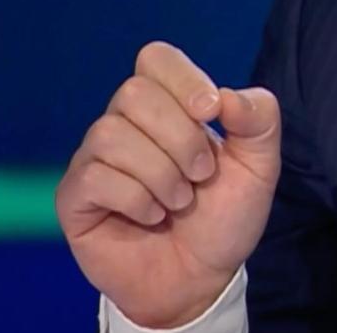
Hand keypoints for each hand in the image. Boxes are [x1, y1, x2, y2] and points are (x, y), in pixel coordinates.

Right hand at [56, 41, 281, 327]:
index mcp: (166, 105)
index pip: (156, 58)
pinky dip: (136, 200)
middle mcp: (124, 123)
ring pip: (111, 134)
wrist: (201, 278)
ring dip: (160, 174)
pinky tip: (151, 217)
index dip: (184, 80)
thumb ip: (259, 119)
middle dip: (179, 137)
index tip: (212, 113)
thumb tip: (226, 96)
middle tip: (201, 175)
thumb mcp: (260, 166)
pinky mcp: (76, 196)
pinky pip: (95, 177)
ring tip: (178, 202)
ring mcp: (95, 158)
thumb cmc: (224, 217)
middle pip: (133, 93)